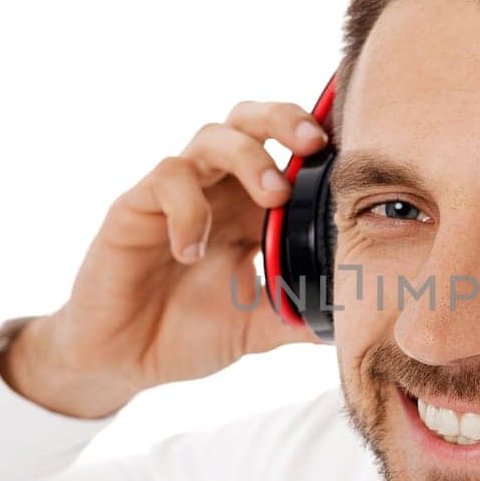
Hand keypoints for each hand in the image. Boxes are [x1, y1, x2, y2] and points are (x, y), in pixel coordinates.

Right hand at [0, 101, 329, 417]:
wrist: (121, 360)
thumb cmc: (186, 333)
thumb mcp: (257, 328)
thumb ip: (301, 316)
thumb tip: (357, 319)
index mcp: (250, 209)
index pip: (285, 154)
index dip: (317, 143)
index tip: (355, 153)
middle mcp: (216, 190)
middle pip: (249, 121)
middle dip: (285, 120)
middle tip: (314, 143)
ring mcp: (175, 195)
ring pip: (211, 137)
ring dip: (248, 157)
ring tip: (273, 196)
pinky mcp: (135, 208)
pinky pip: (166, 181)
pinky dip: (189, 210)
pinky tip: (193, 252)